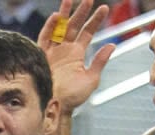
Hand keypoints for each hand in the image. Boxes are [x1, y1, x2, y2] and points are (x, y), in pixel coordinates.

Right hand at [38, 0, 114, 114]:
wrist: (56, 106)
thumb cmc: (73, 97)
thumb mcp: (91, 79)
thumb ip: (100, 62)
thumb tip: (112, 45)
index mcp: (77, 54)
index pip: (87, 32)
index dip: (95, 20)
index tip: (104, 8)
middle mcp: (65, 49)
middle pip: (74, 25)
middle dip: (81, 12)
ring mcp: (53, 50)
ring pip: (59, 27)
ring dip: (64, 13)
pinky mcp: (42, 54)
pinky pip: (45, 37)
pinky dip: (50, 27)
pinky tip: (57, 17)